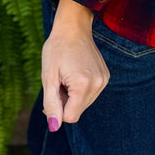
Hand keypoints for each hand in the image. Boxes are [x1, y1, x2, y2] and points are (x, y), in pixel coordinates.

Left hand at [42, 0, 109, 130]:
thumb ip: (51, 104)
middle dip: (66, 102)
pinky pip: (91, 94)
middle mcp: (98, 84)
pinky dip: (81, 89)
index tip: (54, 90)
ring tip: (68, 75)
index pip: (70, 117)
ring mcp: (104, 80)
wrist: (73, 27)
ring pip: (84, 103)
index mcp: (83, 85)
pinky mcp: (105, 76)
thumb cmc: (57, 49)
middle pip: (78, 111)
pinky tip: (76, 72)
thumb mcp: (48, 77)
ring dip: (74, 96)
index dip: (57, 108)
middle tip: (60, 80)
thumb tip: (55, 127)